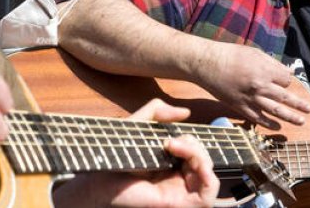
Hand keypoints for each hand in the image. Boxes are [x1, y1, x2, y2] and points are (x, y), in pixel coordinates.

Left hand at [52, 99, 219, 207]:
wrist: (99, 181)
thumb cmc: (115, 157)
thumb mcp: (138, 125)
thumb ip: (158, 112)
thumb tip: (186, 112)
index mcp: (169, 165)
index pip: (195, 152)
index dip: (191, 141)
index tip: (168, 137)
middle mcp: (177, 181)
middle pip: (205, 161)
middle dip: (194, 144)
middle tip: (170, 141)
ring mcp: (181, 194)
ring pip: (210, 174)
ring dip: (200, 155)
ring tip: (176, 147)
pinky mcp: (182, 204)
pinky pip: (210, 192)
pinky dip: (206, 171)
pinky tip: (189, 160)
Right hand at [195, 41, 309, 126]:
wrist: (207, 64)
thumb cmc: (229, 55)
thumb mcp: (254, 53)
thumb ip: (272, 63)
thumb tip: (287, 72)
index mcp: (265, 70)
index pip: (285, 81)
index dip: (285, 81)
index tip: (282, 81)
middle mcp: (261, 86)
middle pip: (285, 97)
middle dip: (299, 104)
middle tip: (309, 109)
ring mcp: (251, 99)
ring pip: (276, 111)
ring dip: (290, 117)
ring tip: (301, 121)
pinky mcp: (240, 107)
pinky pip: (258, 118)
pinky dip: (269, 123)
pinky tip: (277, 126)